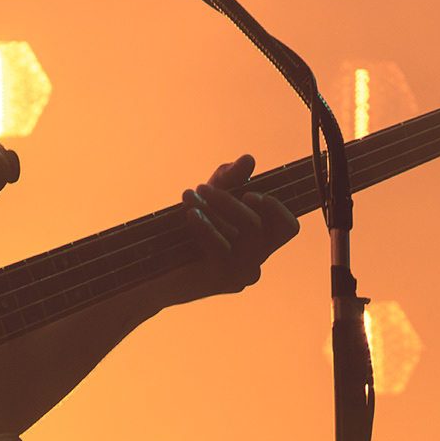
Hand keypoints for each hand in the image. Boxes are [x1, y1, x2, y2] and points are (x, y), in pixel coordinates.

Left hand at [169, 156, 298, 300]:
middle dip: (228, 200)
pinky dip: (206, 226)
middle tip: (201, 188)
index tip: (248, 193)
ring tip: (187, 196)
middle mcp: (255, 260)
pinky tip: (190, 214)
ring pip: (244, 234)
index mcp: (258, 242)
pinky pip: (223, 248)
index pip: (288, 228)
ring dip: (215, 209)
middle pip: (259, 225)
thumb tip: (250, 160)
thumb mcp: (207, 199)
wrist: (151, 268)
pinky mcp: (223, 280)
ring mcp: (241, 273)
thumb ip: (229, 179)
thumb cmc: (181, 232)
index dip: (275, 208)